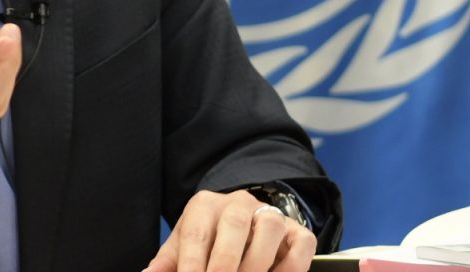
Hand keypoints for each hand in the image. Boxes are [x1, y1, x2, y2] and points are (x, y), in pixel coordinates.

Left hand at [145, 189, 315, 271]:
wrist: (242, 223)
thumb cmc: (207, 240)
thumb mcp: (183, 247)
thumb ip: (167, 264)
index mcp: (204, 206)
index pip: (196, 234)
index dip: (191, 264)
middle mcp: (239, 204)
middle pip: (234, 224)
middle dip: (225, 262)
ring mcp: (271, 214)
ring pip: (270, 227)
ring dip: (257, 262)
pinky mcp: (297, 231)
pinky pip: (301, 243)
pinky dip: (291, 267)